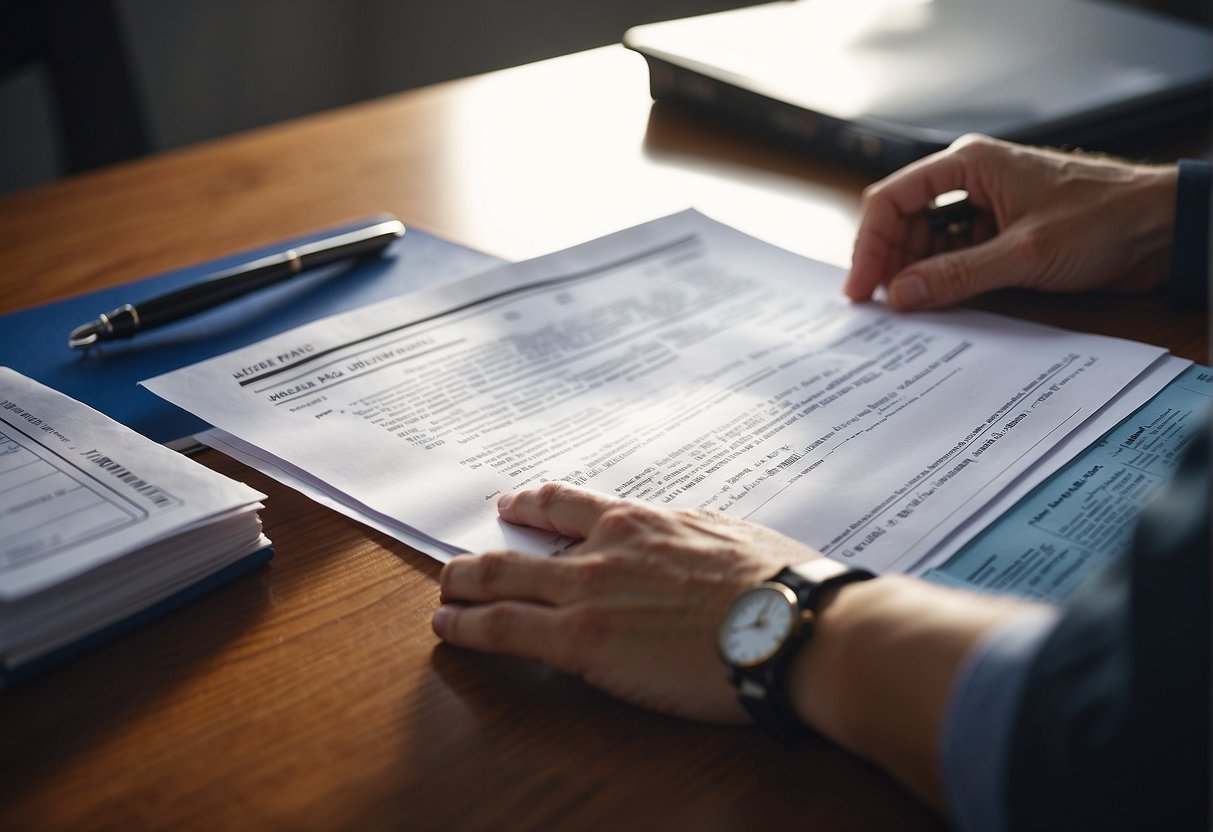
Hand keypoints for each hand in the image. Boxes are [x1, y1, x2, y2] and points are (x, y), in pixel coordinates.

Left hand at [432, 482, 821, 722]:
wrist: (790, 625)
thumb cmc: (778, 584)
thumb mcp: (728, 537)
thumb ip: (686, 539)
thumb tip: (682, 545)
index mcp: (643, 522)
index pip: (570, 504)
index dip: (534, 504)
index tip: (515, 504)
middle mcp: (606, 549)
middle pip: (523, 545)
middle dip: (485, 555)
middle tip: (461, 560)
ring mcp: (588, 592)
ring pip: (499, 581)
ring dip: (462, 586)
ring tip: (443, 594)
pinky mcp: (581, 640)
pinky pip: (503, 629)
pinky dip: (466, 627)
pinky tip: (447, 628)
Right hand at [845, 134, 1177, 310]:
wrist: (1162, 229)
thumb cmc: (1104, 218)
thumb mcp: (1024, 253)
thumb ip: (956, 275)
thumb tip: (899, 294)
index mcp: (969, 164)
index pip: (892, 199)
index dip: (869, 245)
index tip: (860, 288)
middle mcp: (970, 181)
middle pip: (904, 222)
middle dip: (889, 262)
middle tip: (881, 307)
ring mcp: (985, 208)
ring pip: (926, 242)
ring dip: (914, 275)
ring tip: (907, 310)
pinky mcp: (999, 235)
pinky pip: (954, 257)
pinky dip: (941, 281)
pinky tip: (936, 303)